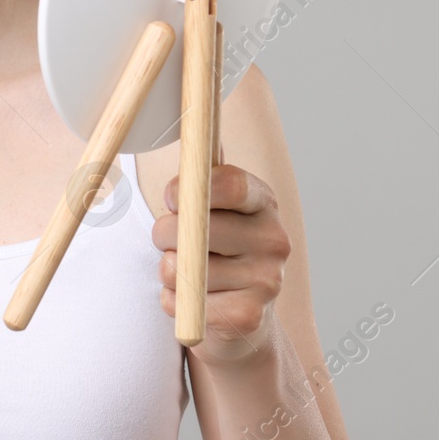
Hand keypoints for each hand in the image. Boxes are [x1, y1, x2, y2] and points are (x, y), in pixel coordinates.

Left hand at [152, 162, 290, 369]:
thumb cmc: (213, 249)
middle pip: (193, 226)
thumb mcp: (211, 207)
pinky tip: (193, 303)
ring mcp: (268, 280)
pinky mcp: (249, 316)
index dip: (189, 187)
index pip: (230, 182)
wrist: (239, 318)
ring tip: (187, 274)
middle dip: (163, 234)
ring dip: (167, 271)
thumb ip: (201, 171)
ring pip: (181, 267)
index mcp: (263, 202)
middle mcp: (275, 239)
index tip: (170, 197)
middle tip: (170, 241)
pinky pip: (182, 303)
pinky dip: (173, 303)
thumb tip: (192, 121)